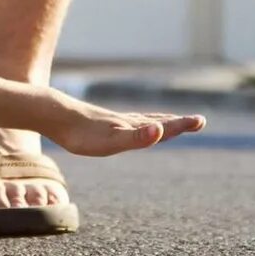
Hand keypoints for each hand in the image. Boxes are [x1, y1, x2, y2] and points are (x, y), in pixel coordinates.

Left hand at [42, 101, 205, 158]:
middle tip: (198, 121)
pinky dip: (142, 124)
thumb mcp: (111, 141)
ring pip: (145, 121)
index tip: (200, 121)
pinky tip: (136, 125)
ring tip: (173, 122)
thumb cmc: (83, 133)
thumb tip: (160, 131)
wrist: (54, 115)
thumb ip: (136, 138)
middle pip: (158, 122)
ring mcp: (116, 121)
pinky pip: (129, 123)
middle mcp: (127, 122)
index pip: (163, 127)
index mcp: (133, 127)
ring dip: (162, 122)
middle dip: (178, 124)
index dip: (181, 126)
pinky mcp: (103, 123)